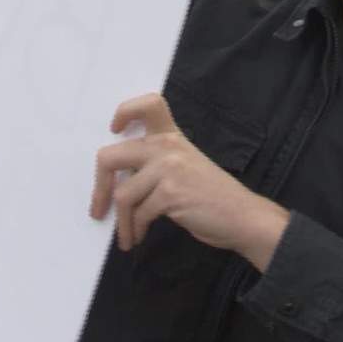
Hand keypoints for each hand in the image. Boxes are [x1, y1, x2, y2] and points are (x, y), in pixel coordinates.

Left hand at [91, 93, 289, 270]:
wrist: (243, 216)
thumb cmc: (211, 196)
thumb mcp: (185, 165)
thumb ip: (155, 162)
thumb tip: (115, 180)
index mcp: (171, 135)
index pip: (148, 104)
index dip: (125, 112)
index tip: (114, 131)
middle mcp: (167, 146)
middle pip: (110, 156)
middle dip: (99, 187)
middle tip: (98, 208)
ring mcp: (168, 168)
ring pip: (122, 194)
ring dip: (121, 222)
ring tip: (126, 236)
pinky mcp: (170, 193)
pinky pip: (138, 213)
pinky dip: (134, 230)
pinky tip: (138, 237)